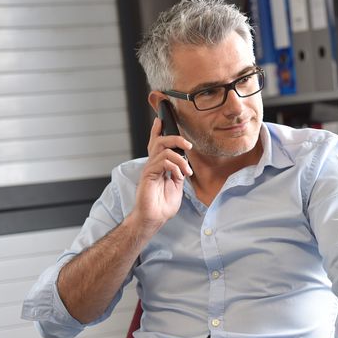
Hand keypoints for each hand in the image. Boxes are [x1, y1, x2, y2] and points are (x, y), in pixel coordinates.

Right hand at [130, 117, 192, 232]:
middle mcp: (153, 164)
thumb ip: (178, 172)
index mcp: (159, 166)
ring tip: (186, 171)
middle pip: (160, 141)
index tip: (161, 119)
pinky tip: (178, 176)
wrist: (154, 218)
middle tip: (189, 145)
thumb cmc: (163, 205)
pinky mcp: (148, 174)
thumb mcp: (176, 185)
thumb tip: (184, 163)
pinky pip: (163, 161)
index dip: (157, 130)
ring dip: (180, 159)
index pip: (157, 144)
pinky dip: (175, 166)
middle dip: (175, 138)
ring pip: (164, 149)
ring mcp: (150, 169)